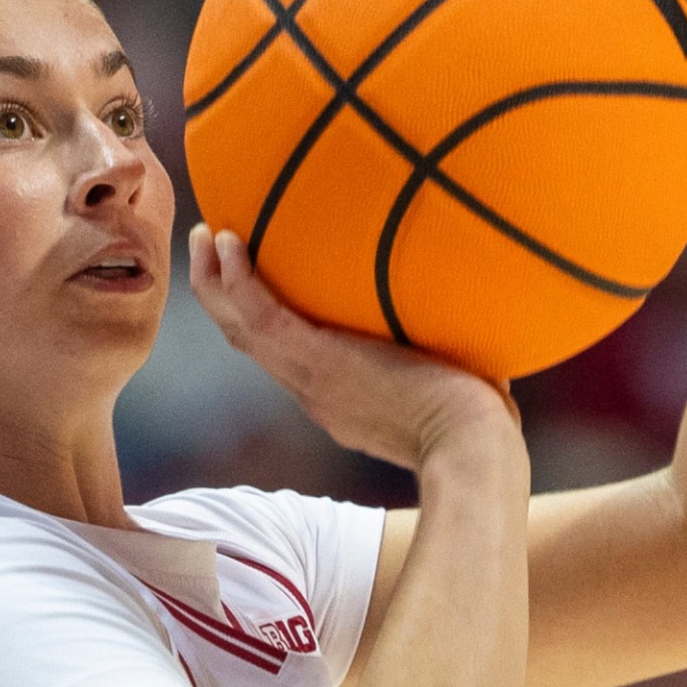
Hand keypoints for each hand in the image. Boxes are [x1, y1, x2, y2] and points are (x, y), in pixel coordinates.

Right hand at [188, 223, 518, 470]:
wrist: (471, 450)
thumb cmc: (481, 428)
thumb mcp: (455, 390)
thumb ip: (452, 358)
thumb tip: (481, 323)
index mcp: (337, 398)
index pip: (287, 358)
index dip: (261, 322)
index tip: (257, 289)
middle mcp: (312, 390)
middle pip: (248, 340)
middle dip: (223, 296)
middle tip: (210, 251)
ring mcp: (308, 377)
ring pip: (239, 327)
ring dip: (215, 281)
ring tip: (205, 235)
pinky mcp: (315, 360)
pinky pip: (259, 313)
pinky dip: (236, 280)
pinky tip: (228, 240)